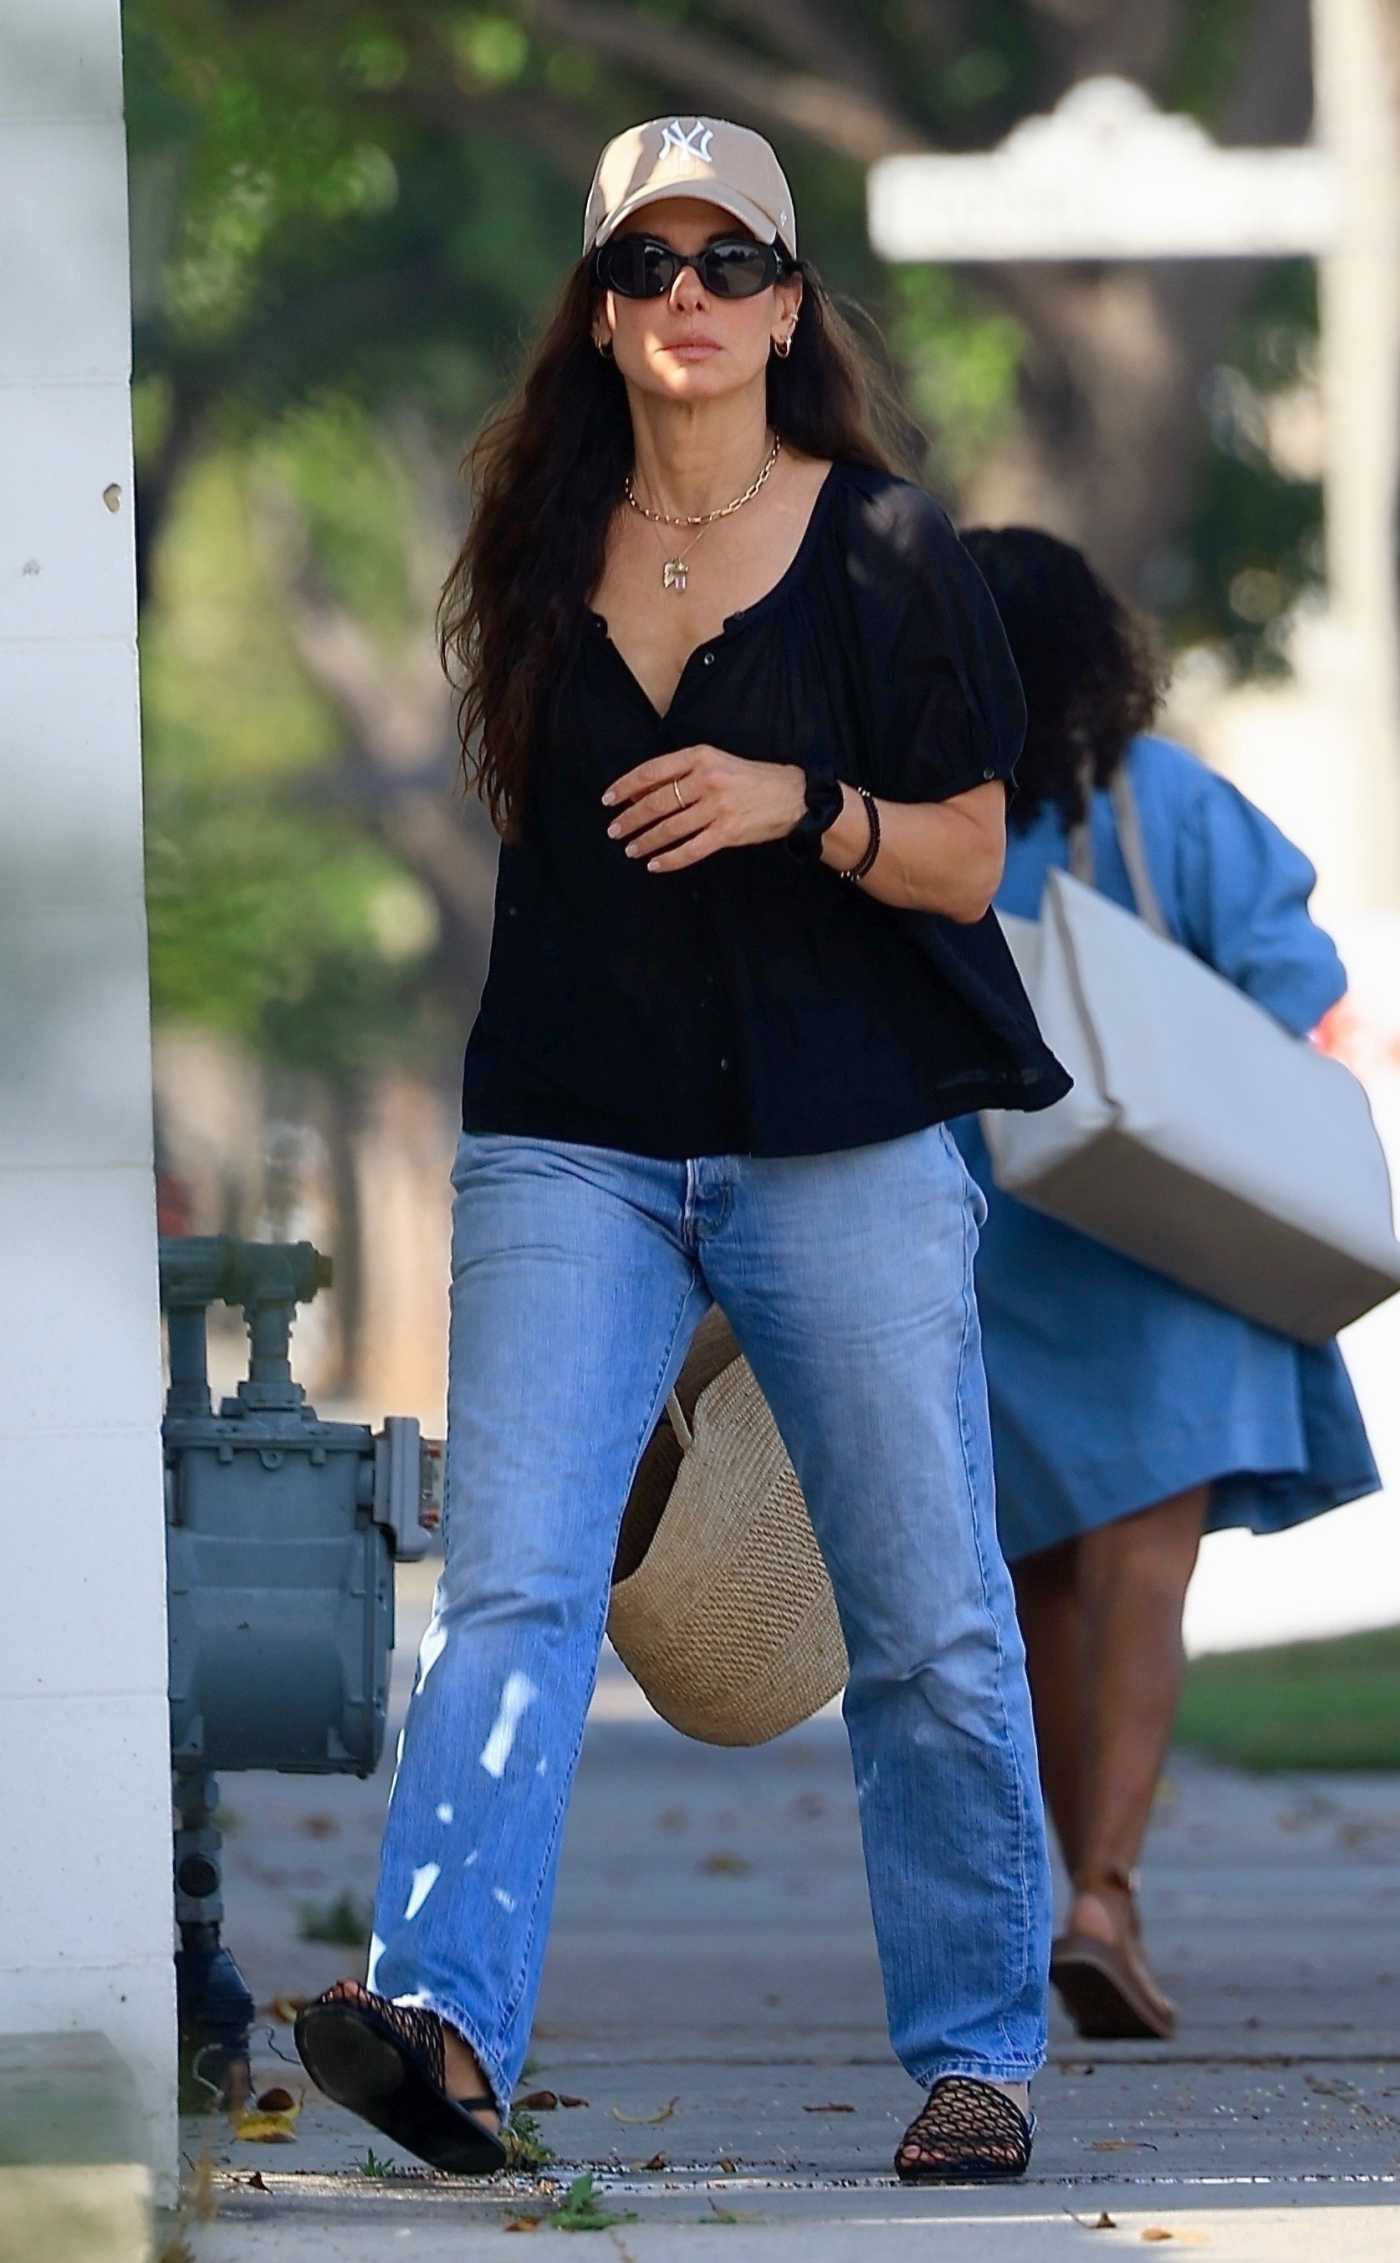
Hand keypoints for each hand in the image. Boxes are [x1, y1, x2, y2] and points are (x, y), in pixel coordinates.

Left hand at [602, 745, 806, 871]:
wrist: (793, 796)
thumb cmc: (751, 779)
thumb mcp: (717, 764)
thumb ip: (683, 774)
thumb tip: (640, 793)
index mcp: (701, 757)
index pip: (652, 771)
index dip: (626, 786)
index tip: (608, 800)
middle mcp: (707, 780)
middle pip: (657, 802)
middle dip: (630, 818)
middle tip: (614, 831)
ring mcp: (718, 807)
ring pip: (670, 828)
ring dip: (646, 840)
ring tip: (630, 849)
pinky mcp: (728, 831)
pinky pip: (691, 849)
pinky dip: (670, 859)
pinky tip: (654, 864)